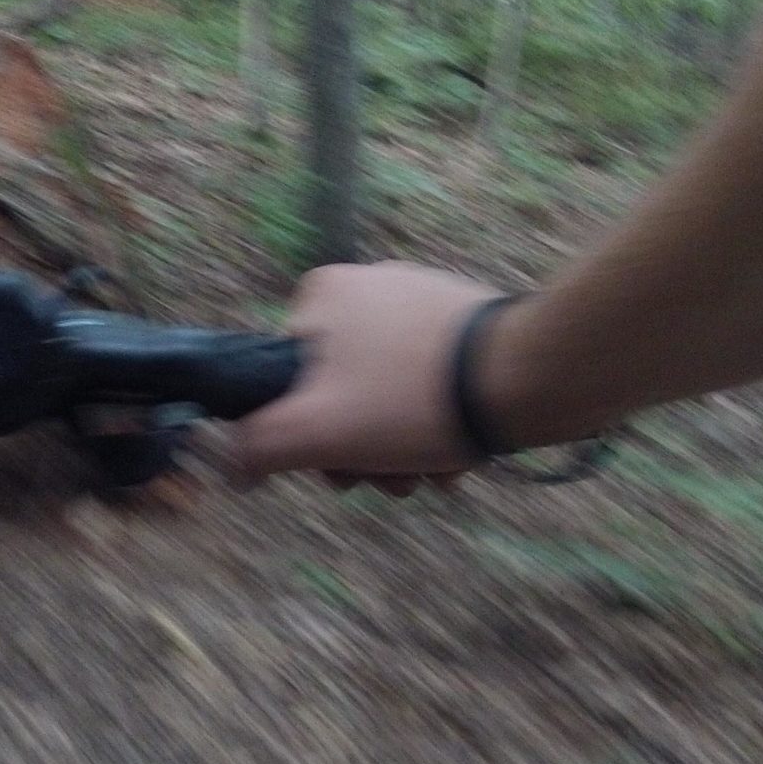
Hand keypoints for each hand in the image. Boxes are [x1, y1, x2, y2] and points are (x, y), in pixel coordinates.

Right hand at [229, 262, 502, 487]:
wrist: (531, 376)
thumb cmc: (413, 400)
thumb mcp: (316, 432)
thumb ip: (257, 447)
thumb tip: (231, 465)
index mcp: (320, 296)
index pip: (286, 383)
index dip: (306, 438)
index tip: (340, 468)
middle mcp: (367, 284)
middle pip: (340, 394)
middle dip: (363, 452)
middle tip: (392, 479)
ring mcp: (421, 300)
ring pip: (387, 397)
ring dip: (403, 449)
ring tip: (434, 470)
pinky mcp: (466, 322)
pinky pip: (431, 385)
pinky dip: (439, 425)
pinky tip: (461, 452)